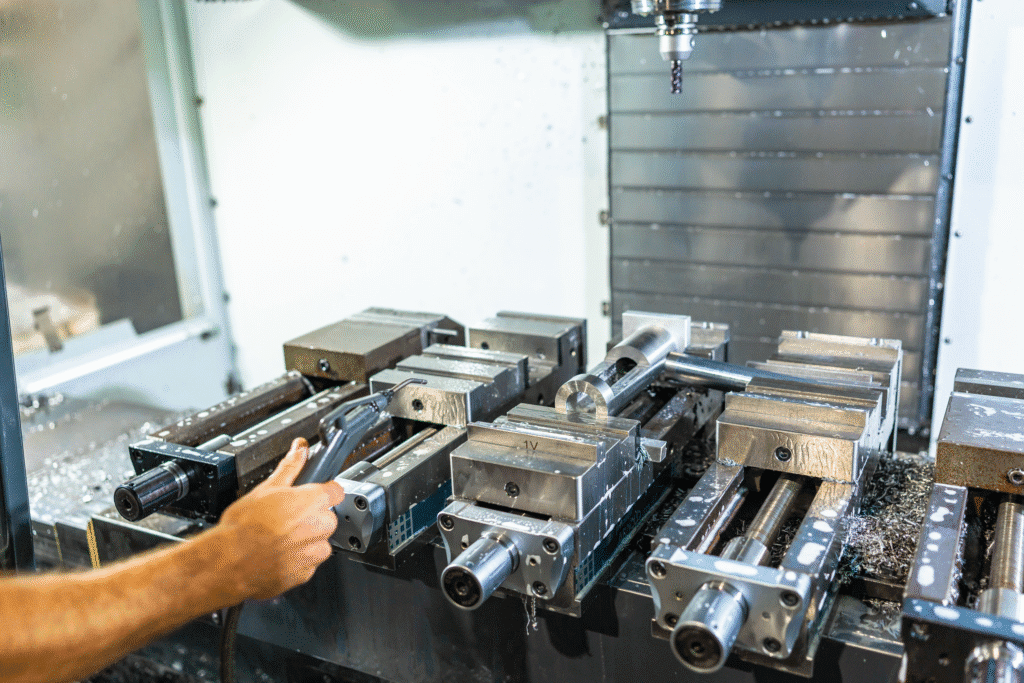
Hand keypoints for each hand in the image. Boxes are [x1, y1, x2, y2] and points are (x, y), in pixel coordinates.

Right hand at [213, 437, 343, 600]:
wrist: (228, 561)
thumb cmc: (244, 526)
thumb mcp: (267, 487)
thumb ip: (290, 466)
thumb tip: (300, 448)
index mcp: (314, 501)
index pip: (336, 491)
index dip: (324, 492)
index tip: (313, 495)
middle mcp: (319, 526)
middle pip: (328, 518)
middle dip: (312, 517)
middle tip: (287, 518)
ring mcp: (313, 552)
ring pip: (320, 542)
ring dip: (307, 540)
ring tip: (280, 538)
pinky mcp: (305, 574)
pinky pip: (309, 564)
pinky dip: (297, 560)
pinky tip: (278, 554)